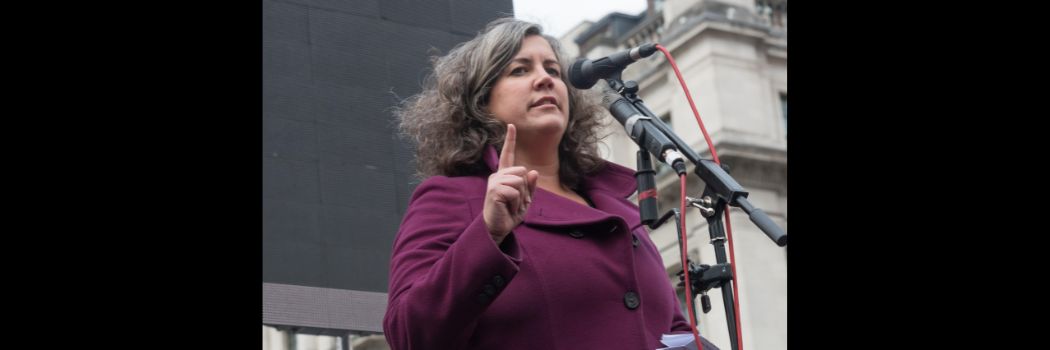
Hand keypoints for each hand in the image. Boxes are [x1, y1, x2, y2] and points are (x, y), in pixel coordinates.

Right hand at [483, 124, 538, 244]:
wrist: (498, 228)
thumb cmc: (509, 214)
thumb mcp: (525, 200)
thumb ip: (530, 187)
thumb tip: (532, 172)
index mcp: (505, 175)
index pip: (508, 155)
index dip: (510, 140)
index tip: (511, 125)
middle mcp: (498, 175)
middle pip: (523, 171)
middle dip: (526, 189)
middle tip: (516, 202)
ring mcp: (494, 182)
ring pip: (520, 181)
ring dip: (521, 197)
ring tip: (511, 206)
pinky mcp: (494, 190)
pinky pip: (515, 191)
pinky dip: (517, 202)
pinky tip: (507, 208)